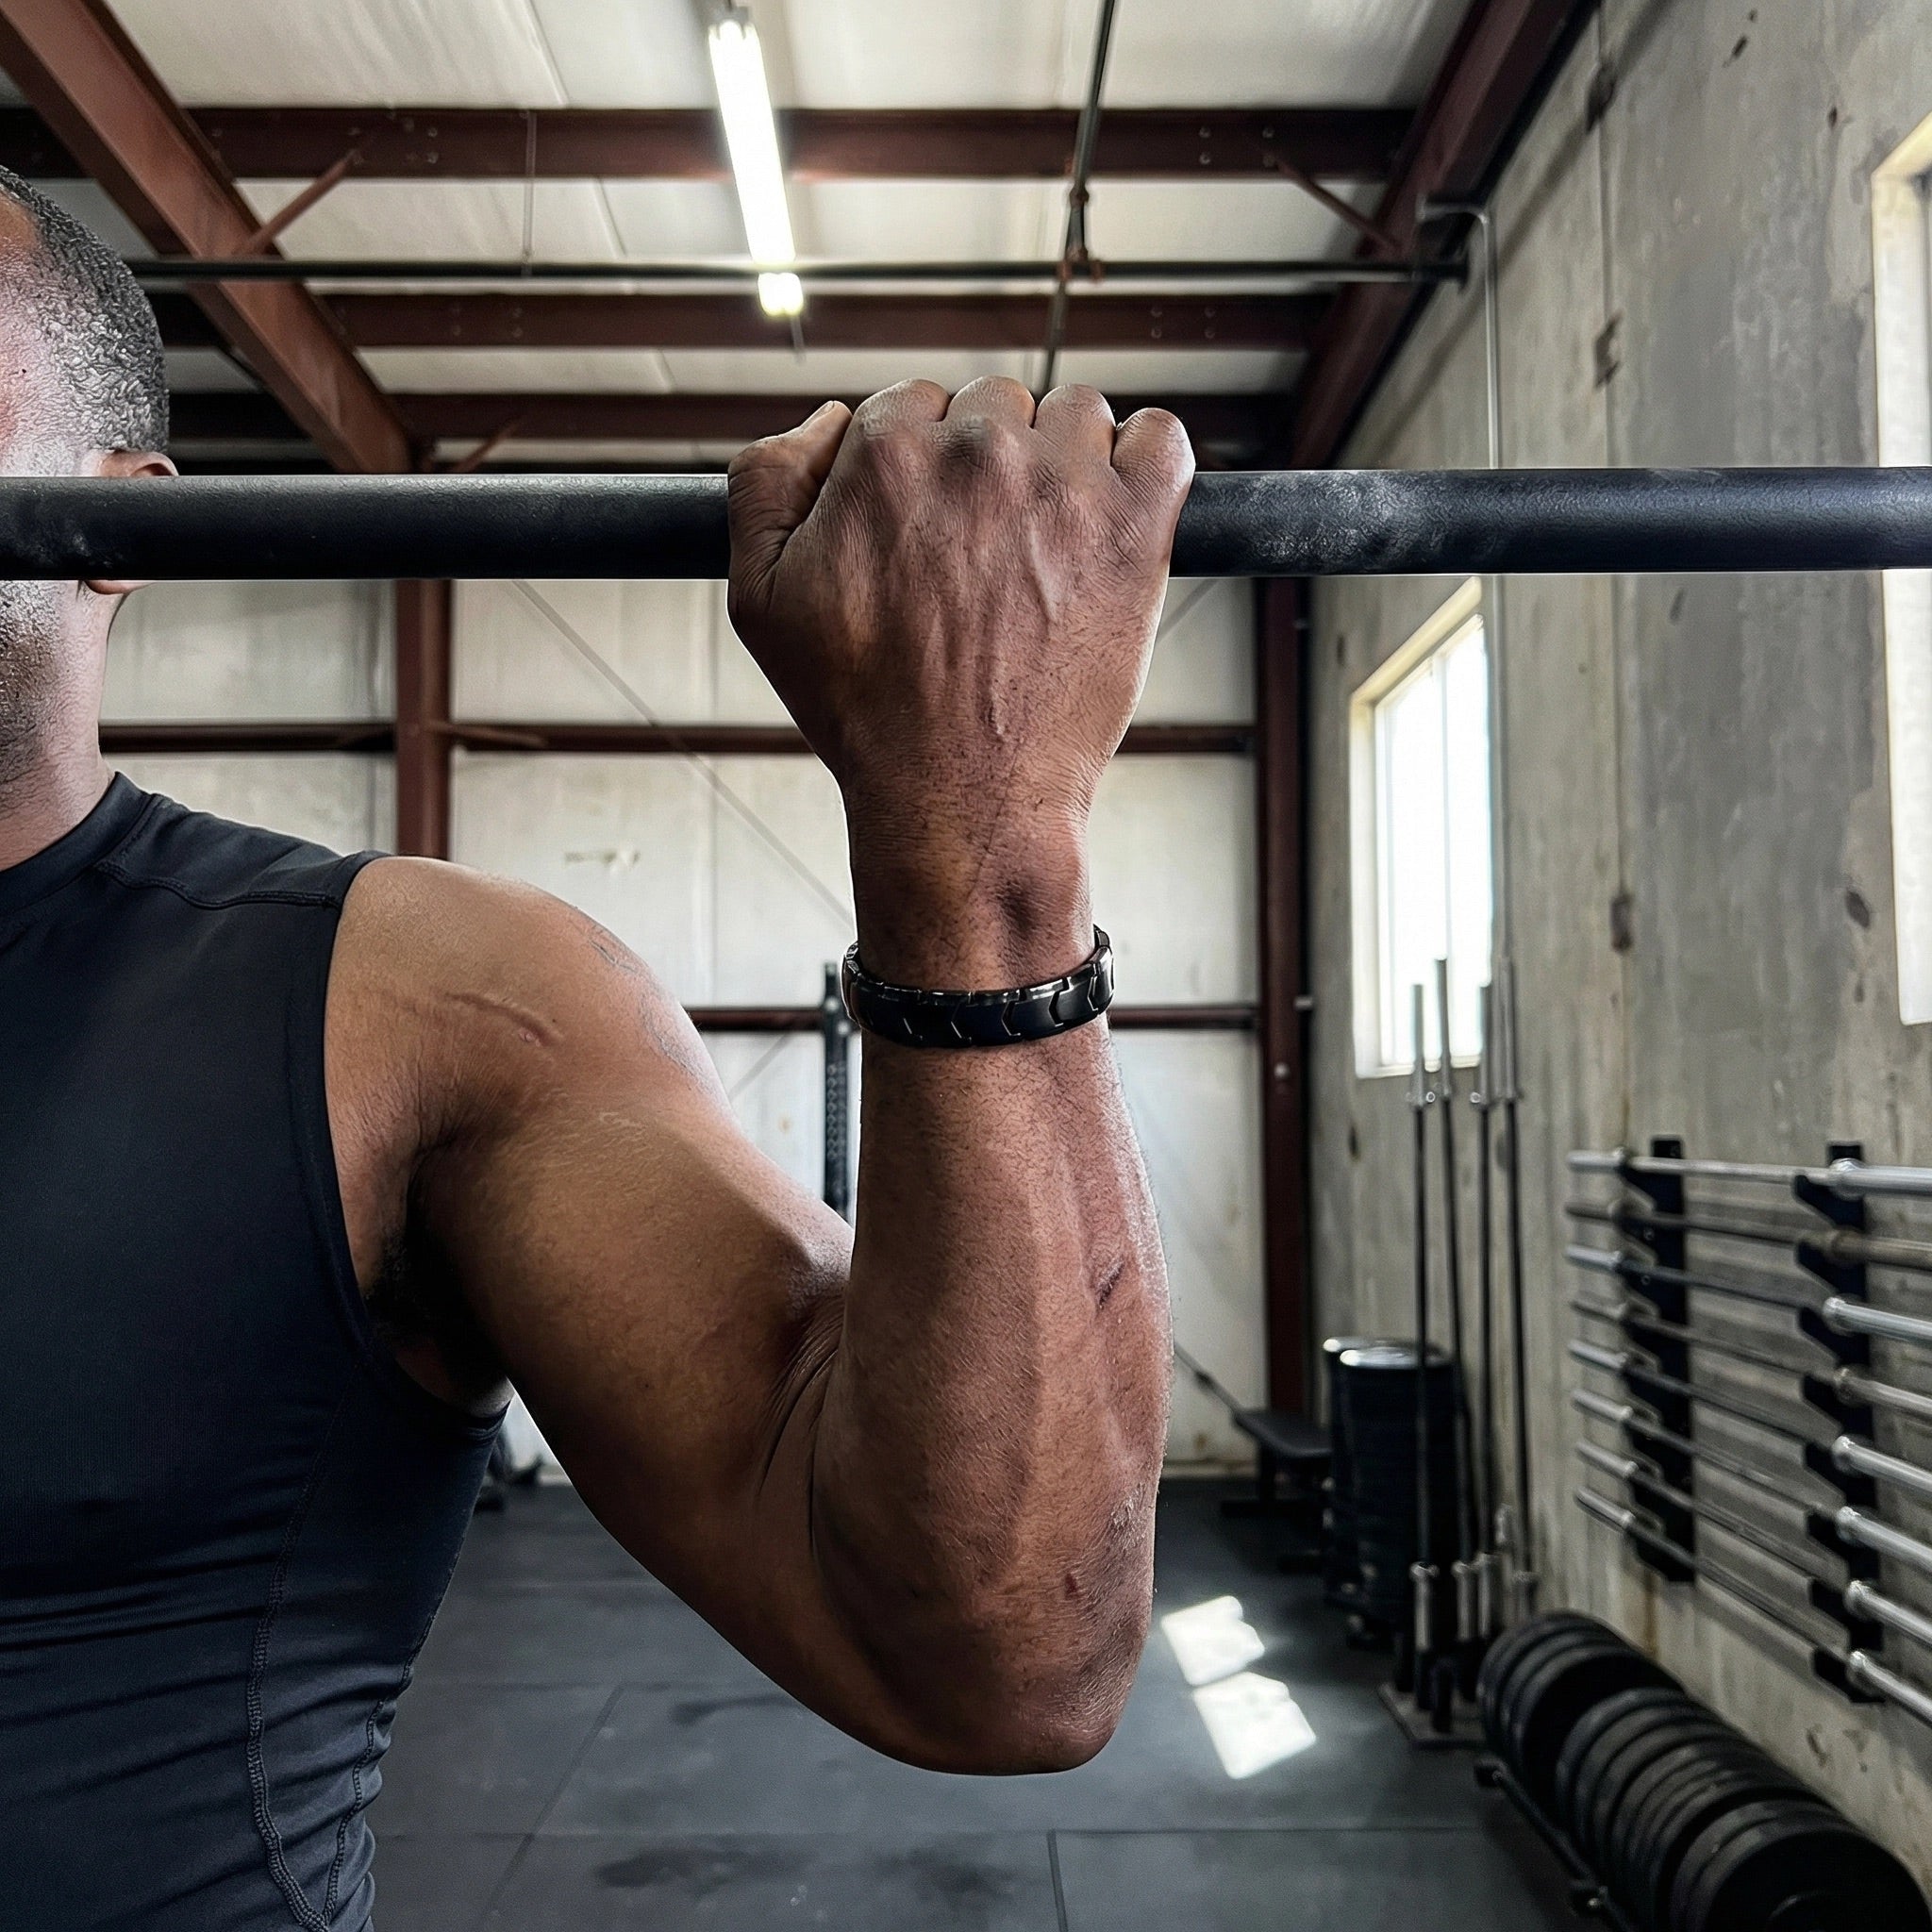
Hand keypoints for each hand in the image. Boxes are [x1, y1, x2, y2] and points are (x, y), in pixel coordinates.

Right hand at [726, 378, 1192, 983]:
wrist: (960, 796)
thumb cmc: (863, 710)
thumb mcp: (759, 597)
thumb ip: (765, 482)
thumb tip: (828, 421)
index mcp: (886, 451)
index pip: (915, 405)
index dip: (919, 468)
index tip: (930, 531)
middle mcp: (978, 451)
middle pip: (994, 404)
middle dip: (987, 463)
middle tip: (984, 553)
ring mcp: (1066, 484)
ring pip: (1074, 415)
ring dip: (1064, 460)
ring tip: (1046, 544)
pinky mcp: (1138, 526)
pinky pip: (1162, 440)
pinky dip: (1147, 459)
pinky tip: (1119, 512)